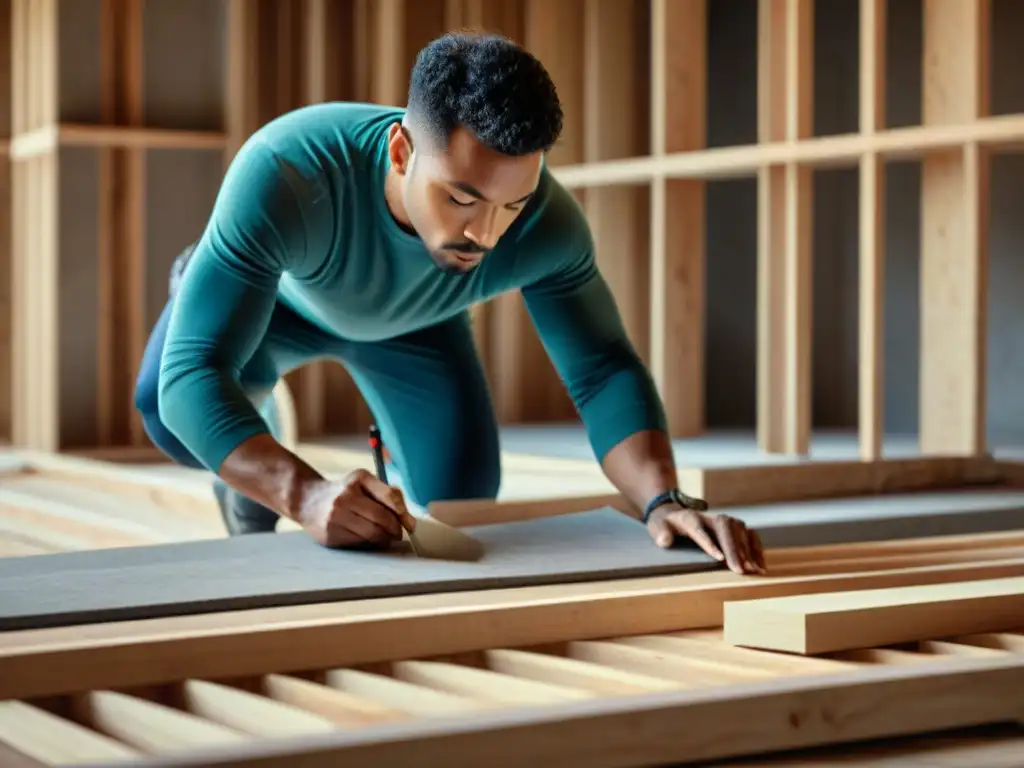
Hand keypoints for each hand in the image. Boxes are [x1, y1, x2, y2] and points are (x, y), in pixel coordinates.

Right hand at [296, 469, 416, 548]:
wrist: (306, 500)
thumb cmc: (343, 491)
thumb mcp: (363, 482)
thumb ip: (388, 494)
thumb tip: (408, 519)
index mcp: (357, 480)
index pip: (389, 497)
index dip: (403, 513)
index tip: (409, 524)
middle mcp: (345, 498)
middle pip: (382, 519)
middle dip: (395, 529)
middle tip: (398, 533)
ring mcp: (335, 518)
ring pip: (372, 534)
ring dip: (384, 538)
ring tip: (384, 536)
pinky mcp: (330, 536)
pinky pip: (359, 543)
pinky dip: (368, 543)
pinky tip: (367, 538)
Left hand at [646, 505, 766, 574]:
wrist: (674, 514)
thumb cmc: (665, 525)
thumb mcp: (656, 526)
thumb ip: (660, 533)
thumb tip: (664, 540)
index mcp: (688, 517)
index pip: (698, 527)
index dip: (709, 541)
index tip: (719, 558)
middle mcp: (709, 517)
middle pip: (725, 527)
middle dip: (733, 548)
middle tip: (739, 570)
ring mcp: (723, 521)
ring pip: (740, 529)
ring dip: (747, 549)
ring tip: (753, 569)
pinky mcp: (733, 527)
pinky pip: (749, 534)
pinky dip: (756, 549)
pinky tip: (761, 565)